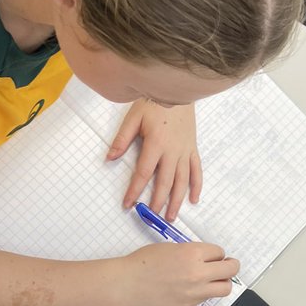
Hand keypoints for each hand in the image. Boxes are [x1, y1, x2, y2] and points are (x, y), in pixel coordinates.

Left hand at [108, 100, 202, 220]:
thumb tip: (109, 158)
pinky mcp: (193, 149)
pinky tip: (193, 200)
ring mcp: (185, 151)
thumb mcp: (133, 118)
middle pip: (165, 182)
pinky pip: (196, 171)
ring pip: (182, 181)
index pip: (143, 173)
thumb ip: (122, 139)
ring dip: (176, 200)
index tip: (128, 204)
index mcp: (156, 144)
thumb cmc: (154, 102)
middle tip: (151, 216)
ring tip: (170, 216)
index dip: (135, 190)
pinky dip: (196, 186)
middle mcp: (173, 151)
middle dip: (157, 201)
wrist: (178, 90)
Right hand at [119, 243, 239, 305]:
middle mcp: (197, 273)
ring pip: (225, 288)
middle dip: (230, 266)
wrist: (128, 283)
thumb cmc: (144, 262)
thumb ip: (192, 252)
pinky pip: (207, 298)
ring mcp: (194, 291)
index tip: (213, 256)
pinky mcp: (189, 304)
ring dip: (223, 282)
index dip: (217, 254)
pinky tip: (193, 287)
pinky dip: (206, 292)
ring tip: (215, 279)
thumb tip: (206, 258)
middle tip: (227, 265)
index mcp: (192, 254)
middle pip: (230, 270)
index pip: (220, 252)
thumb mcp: (171, 247)